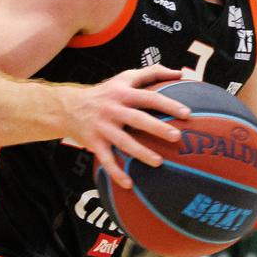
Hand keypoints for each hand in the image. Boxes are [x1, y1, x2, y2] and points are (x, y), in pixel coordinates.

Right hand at [62, 65, 190, 187]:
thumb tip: (181, 73)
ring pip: (123, 142)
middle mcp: (113, 109)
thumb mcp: (125, 78)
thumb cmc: (106, 92)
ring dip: (141, 153)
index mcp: (123, 93)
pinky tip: (129, 184)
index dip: (168, 104)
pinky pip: (106, 160)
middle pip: (137, 119)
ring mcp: (103, 127)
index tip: (187, 113)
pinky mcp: (94, 143)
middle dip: (157, 128)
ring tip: (159, 162)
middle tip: (176, 137)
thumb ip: (152, 73)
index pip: (149, 97)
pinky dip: (116, 172)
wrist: (69, 107)